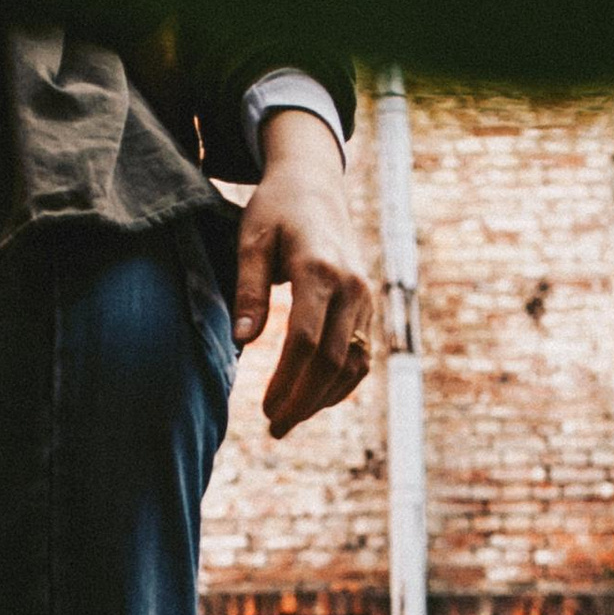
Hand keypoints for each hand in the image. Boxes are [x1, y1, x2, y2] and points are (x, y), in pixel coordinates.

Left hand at [233, 108, 376, 438]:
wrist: (315, 186)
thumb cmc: (274, 212)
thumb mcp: (250, 240)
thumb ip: (248, 289)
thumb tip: (244, 342)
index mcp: (319, 268)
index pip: (305, 340)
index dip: (286, 381)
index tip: (265, 409)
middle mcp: (351, 286)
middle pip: (331, 360)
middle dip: (302, 400)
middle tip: (274, 428)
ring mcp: (366, 297)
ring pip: (352, 363)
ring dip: (322, 399)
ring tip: (289, 421)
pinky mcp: (369, 306)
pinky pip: (361, 355)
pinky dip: (341, 384)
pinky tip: (313, 400)